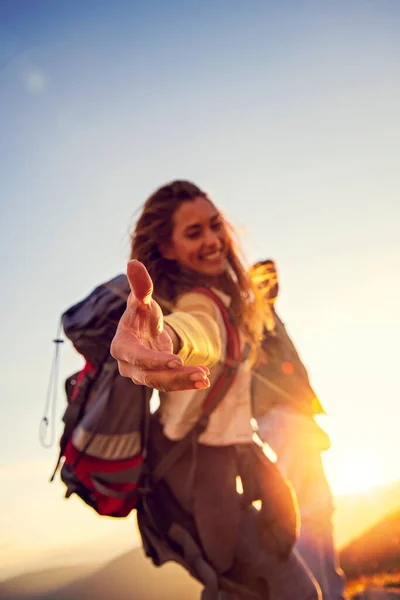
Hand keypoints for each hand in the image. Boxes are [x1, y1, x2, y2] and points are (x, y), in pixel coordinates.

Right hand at [110, 260, 209, 391]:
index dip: (155, 361)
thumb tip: (133, 263)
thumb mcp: (142, 298)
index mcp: (121, 346)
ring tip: (204, 377)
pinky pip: (169, 384)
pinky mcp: (155, 379)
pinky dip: (186, 383)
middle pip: (150, 376)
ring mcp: (140, 375)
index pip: (136, 357)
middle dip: (175, 376)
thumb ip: (139, 284)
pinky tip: (204, 380)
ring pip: (162, 383)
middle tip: (200, 372)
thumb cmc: (141, 312)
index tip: (176, 360)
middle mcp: (127, 365)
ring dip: (184, 381)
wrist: (145, 329)